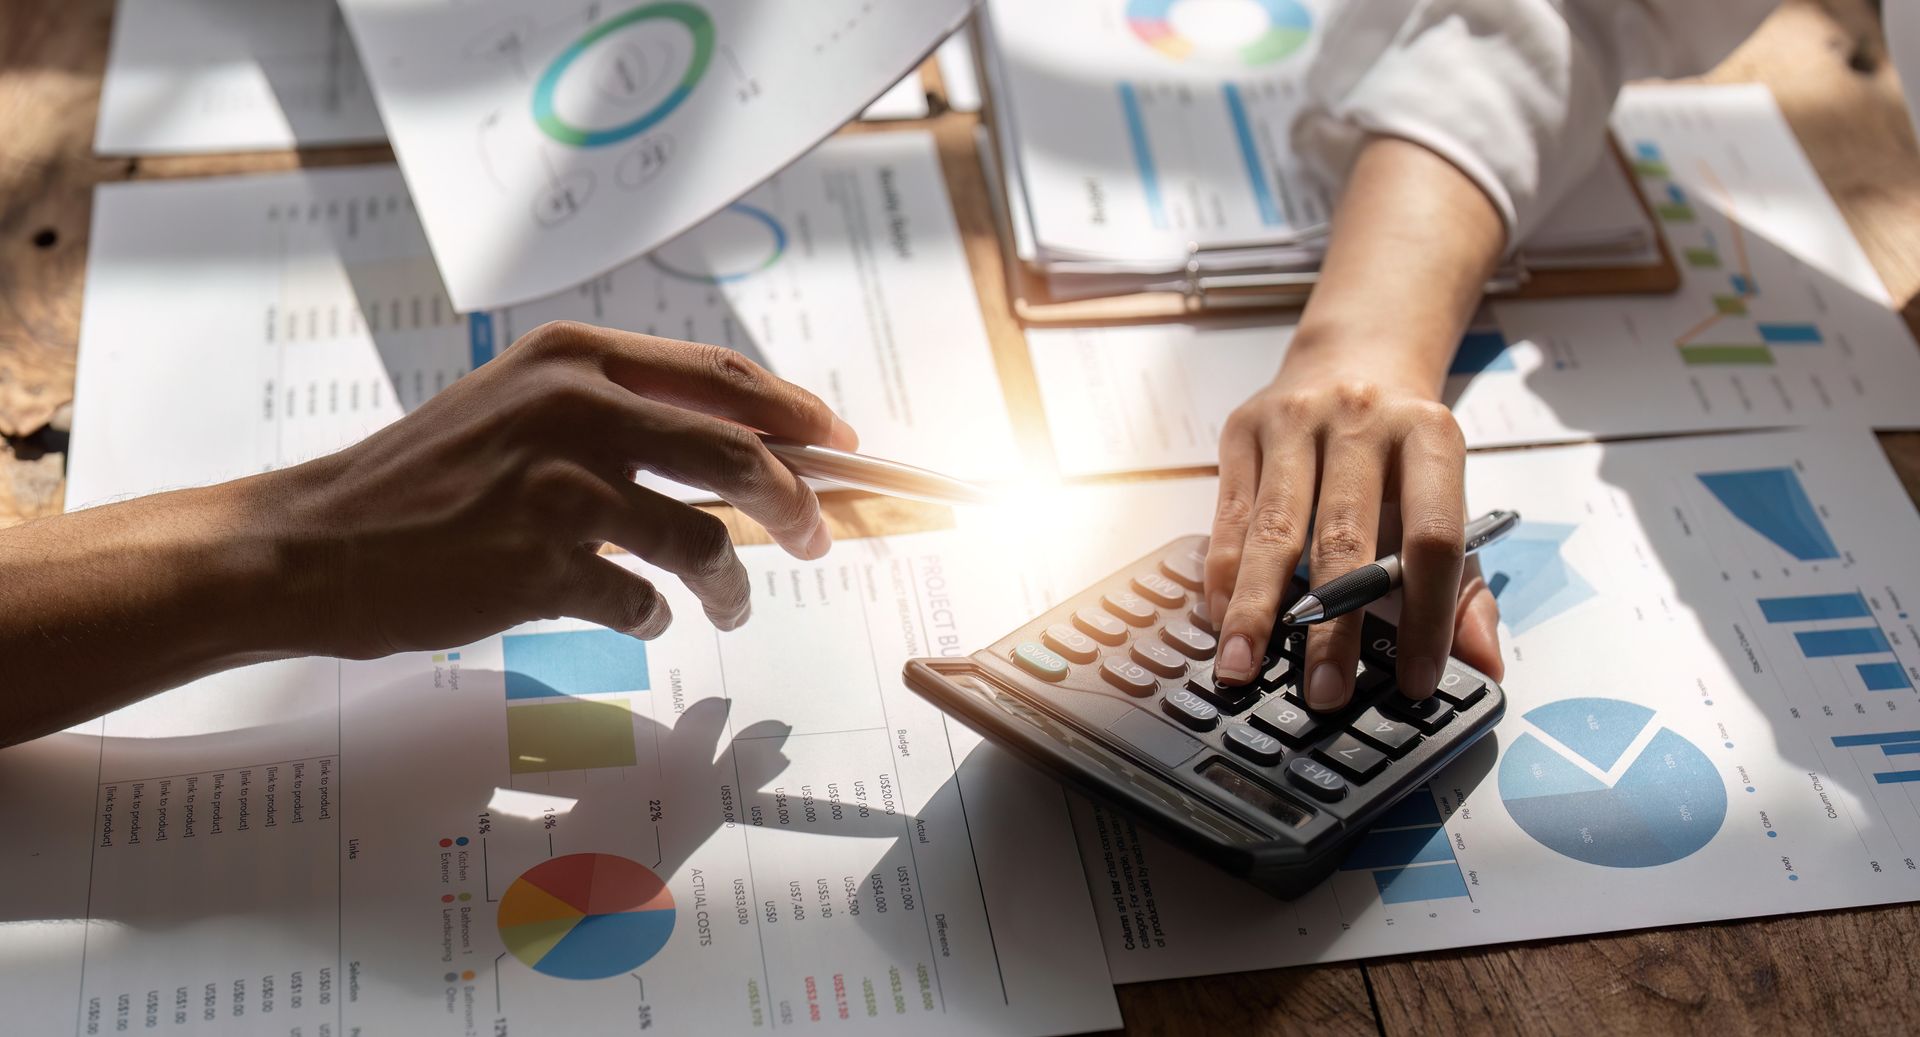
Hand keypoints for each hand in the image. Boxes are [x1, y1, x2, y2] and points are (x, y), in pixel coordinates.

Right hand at [271, 320, 858, 657]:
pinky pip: (641, 602)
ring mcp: (559, 489)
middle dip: (797, 503)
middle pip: (738, 456)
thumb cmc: (429, 477)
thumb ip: (620, 412)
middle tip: (818, 539)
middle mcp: (575, 409)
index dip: (797, 413)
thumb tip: (744, 450)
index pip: (723, 377)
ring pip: (703, 541)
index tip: (841, 445)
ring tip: (730, 605)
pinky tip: (638, 614)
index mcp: (576, 357)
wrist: (320, 543)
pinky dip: (655, 616)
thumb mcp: (520, 405)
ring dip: (732, 584)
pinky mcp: (541, 566)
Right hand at [1204, 348, 1502, 711]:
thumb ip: (1465, 585)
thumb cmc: (1401, 448)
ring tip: (1243, 670)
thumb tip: (1484, 664)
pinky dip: (1222, 574)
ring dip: (1256, 608)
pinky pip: (1228, 515)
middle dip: (1332, 625)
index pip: (1434, 537)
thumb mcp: (1444, 498)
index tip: (1417, 680)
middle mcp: (1361, 420)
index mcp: (1429, 436)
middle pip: (1346, 536)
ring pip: (1273, 529)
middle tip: (1324, 693)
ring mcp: (1295, 421)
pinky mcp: (1244, 430)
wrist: (1354, 356)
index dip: (1428, 614)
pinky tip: (1221, 620)